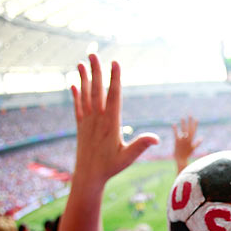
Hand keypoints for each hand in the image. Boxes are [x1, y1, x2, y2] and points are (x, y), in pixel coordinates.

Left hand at [71, 54, 158, 185]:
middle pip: (97, 90)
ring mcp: (87, 122)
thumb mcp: (128, 158)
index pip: (114, 96)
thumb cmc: (110, 167)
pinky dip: (76, 94)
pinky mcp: (80, 126)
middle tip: (94, 54)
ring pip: (85, 95)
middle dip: (96, 71)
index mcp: (110, 124)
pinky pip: (78, 106)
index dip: (114, 79)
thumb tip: (156, 138)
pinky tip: (74, 83)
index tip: (115, 63)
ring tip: (81, 62)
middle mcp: (97, 119)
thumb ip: (140, 146)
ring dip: (83, 78)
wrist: (88, 176)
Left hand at [173, 116, 200, 171]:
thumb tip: (202, 138)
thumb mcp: (193, 148)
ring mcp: (182, 140)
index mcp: (191, 140)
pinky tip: (174, 124)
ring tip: (182, 117)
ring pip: (183, 130)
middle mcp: (187, 139)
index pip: (194, 131)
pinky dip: (175, 129)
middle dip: (190, 122)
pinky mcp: (177, 141)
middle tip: (190, 115)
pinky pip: (176, 134)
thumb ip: (198, 142)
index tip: (196, 119)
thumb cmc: (187, 154)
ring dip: (183, 124)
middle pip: (189, 129)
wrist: (181, 159)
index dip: (195, 125)